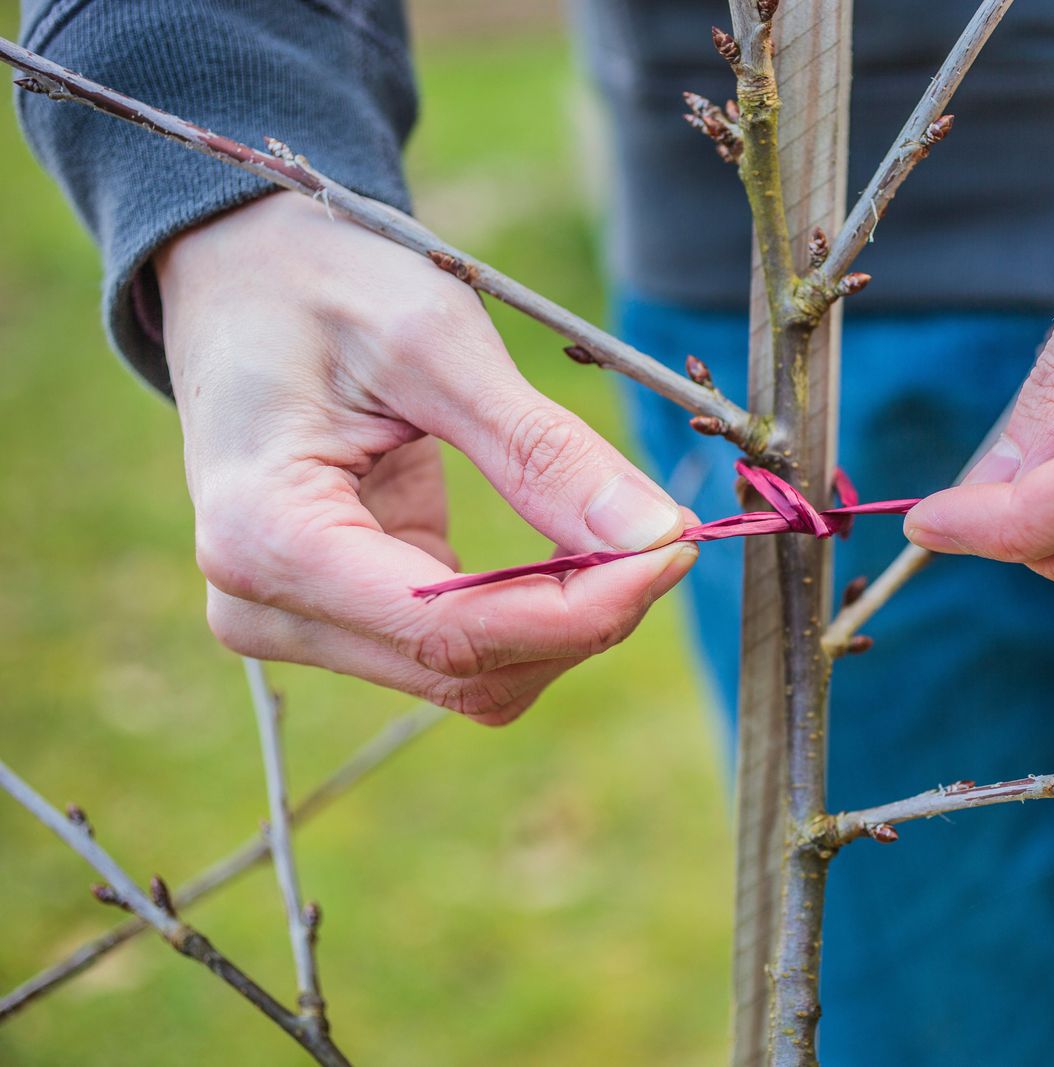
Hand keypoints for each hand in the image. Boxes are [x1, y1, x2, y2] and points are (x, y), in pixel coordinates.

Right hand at [158, 192, 693, 724]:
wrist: (247, 277)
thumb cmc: (326, 285)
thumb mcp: (436, 342)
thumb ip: (541, 449)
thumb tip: (654, 534)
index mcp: (265, 536)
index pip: (449, 630)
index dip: (582, 610)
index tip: (674, 549)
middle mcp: (266, 607)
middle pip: (467, 669)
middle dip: (587, 614)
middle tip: (669, 530)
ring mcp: (299, 622)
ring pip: (474, 678)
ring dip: (568, 621)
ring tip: (626, 530)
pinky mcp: (341, 617)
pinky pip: (463, 650)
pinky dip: (538, 611)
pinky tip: (575, 544)